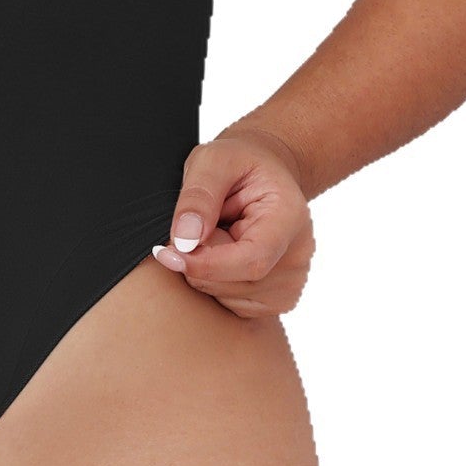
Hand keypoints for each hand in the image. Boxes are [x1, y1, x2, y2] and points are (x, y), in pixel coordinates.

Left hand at [150, 126, 314, 317]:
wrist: (261, 173)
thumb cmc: (239, 163)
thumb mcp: (213, 160)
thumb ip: (198, 196)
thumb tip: (185, 239)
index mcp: (290, 217)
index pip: (251, 260)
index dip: (205, 264)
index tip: (167, 253)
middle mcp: (298, 255)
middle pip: (235, 281)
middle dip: (198, 261)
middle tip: (196, 225)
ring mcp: (290, 281)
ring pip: (227, 296)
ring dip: (204, 271)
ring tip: (216, 234)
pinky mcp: (275, 298)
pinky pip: (230, 305)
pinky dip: (213, 283)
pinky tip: (221, 253)